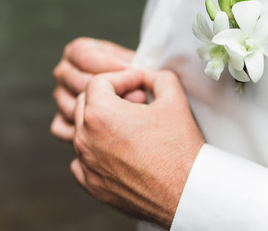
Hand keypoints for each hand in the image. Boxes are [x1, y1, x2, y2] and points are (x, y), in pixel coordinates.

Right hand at [51, 37, 144, 140]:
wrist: (135, 94)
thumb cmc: (137, 75)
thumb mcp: (137, 63)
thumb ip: (138, 65)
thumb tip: (144, 75)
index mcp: (78, 51)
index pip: (85, 57)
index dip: (113, 66)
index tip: (137, 74)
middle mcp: (64, 72)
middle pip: (79, 82)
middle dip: (113, 91)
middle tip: (141, 96)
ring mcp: (60, 97)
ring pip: (71, 106)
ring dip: (105, 114)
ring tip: (135, 113)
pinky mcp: (61, 121)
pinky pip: (62, 129)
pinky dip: (85, 133)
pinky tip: (113, 132)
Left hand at [71, 69, 203, 228]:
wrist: (185, 192)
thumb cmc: (179, 148)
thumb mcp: (174, 100)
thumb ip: (158, 77)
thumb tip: (149, 76)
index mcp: (100, 114)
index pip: (98, 81)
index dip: (121, 77)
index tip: (138, 82)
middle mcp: (85, 138)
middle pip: (84, 103)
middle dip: (107, 96)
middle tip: (134, 101)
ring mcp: (85, 164)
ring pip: (82, 130)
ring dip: (102, 122)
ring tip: (130, 125)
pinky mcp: (91, 184)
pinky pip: (83, 159)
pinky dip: (97, 149)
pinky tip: (121, 150)